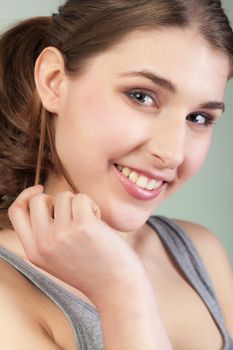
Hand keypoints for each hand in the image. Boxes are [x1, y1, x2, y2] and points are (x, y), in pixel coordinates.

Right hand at [8, 186, 145, 305]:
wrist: (116, 288)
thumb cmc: (90, 269)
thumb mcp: (55, 258)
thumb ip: (43, 234)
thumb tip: (40, 197)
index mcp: (34, 252)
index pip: (16, 212)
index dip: (25, 195)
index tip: (39, 189)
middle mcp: (44, 244)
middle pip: (37, 200)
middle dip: (56, 200)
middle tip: (73, 214)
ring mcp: (62, 234)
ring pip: (63, 196)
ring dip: (79, 205)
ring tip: (90, 224)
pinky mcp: (83, 226)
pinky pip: (81, 198)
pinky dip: (92, 206)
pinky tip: (99, 224)